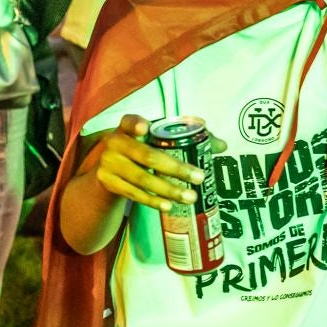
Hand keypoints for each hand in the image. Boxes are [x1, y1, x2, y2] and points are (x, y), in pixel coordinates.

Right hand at [90, 114, 213, 211]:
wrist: (105, 172)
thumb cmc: (138, 151)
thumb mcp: (152, 141)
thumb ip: (185, 139)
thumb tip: (221, 145)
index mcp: (126, 127)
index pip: (128, 121)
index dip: (135, 124)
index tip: (145, 127)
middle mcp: (114, 144)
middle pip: (147, 156)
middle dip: (176, 168)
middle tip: (199, 177)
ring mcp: (108, 165)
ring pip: (143, 179)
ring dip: (169, 189)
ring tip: (190, 197)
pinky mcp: (108, 183)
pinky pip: (134, 194)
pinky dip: (152, 201)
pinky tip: (169, 206)